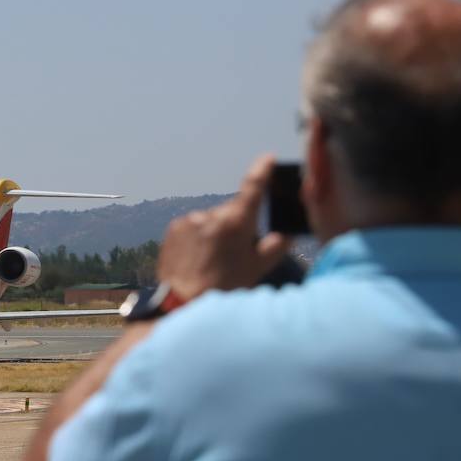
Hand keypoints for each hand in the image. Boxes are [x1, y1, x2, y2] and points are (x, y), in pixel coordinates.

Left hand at [157, 155, 290, 301]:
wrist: (181, 302)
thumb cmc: (222, 287)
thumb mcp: (256, 268)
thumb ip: (275, 247)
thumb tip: (286, 234)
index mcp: (237, 221)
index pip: (253, 187)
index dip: (262, 171)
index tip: (267, 159)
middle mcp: (212, 215)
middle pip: (232, 211)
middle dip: (237, 225)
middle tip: (235, 252)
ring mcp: (191, 220)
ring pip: (211, 220)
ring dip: (215, 232)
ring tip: (212, 260)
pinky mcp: (174, 228)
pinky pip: (193, 226)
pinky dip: (198, 237)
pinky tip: (197, 258)